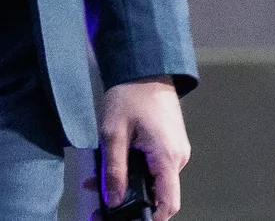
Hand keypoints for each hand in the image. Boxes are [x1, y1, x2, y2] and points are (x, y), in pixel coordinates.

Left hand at [96, 78, 188, 218]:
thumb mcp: (113, 135)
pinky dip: (135, 170)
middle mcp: (178, 156)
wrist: (146, 68)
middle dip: (128, 201)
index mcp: (167, 156)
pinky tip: (113, 164)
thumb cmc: (131, 96)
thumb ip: (114, 171)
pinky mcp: (170, 143)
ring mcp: (176, 149)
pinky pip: (155, 166)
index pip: (168, 203)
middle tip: (97, 200)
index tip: (128, 220)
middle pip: (158, 194)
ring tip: (97, 180)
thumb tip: (114, 201)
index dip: (151, 218)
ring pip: (153, 180)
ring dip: (128, 184)